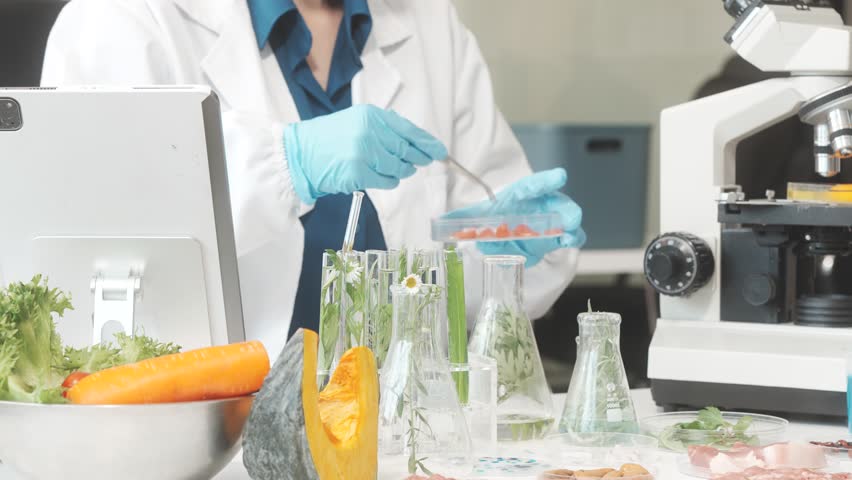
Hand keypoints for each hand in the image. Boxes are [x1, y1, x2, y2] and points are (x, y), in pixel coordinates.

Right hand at [283, 104, 447, 203]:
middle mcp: (369, 131)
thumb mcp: (356, 121)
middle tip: (422, 162)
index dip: (427, 142)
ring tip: (390, 169)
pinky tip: (381, 177)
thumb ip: (383, 128)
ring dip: (400, 171)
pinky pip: (387, 181)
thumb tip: (414, 142)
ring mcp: (364, 152)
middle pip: (406, 150)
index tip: (439, 151)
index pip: (407, 130)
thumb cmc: (328, 140)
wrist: (300, 154)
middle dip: (417, 158)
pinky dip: (389, 181)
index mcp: (371, 116)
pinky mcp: (358, 172)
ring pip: (399, 167)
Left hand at [442, 168, 584, 265]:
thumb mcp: (479, 214)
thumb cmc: (497, 214)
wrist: (506, 229)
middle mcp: (542, 204)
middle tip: (567, 218)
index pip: (534, 186)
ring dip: (571, 228)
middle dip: (566, 210)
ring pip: (570, 220)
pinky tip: (567, 243)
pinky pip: (571, 237)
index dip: (546, 181)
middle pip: (559, 203)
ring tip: (568, 235)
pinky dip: (571, 240)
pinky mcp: (556, 238)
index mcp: (522, 194)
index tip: (559, 177)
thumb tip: (438, 222)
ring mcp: (553, 221)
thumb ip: (461, 218)